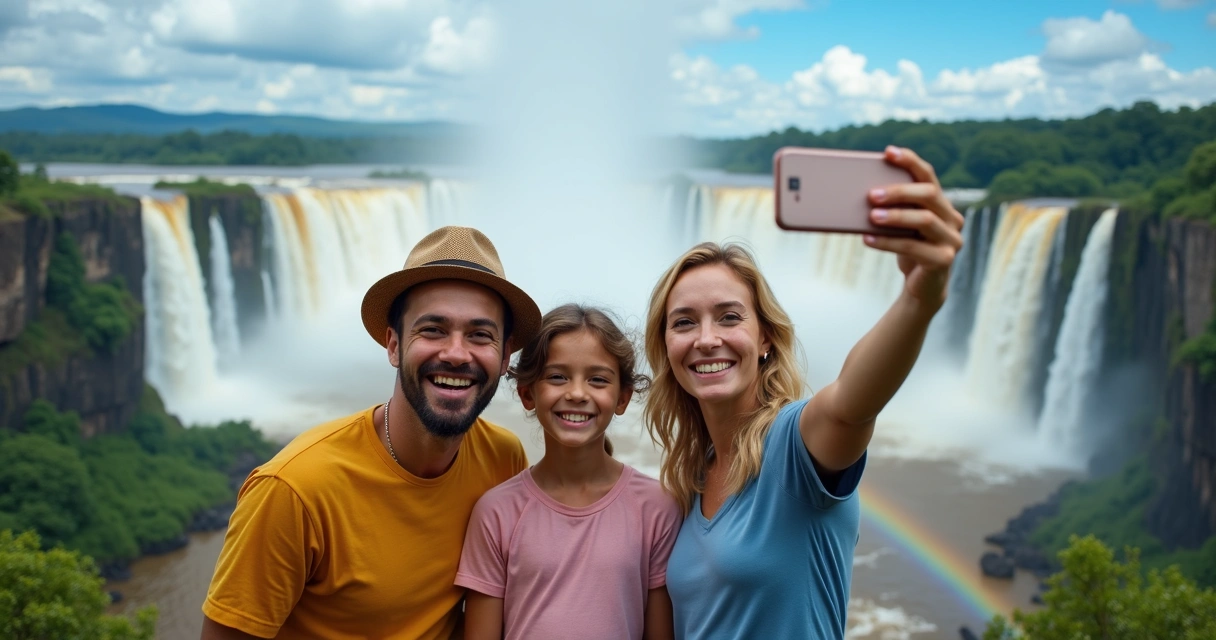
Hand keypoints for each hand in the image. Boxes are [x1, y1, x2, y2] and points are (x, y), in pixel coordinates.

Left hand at [864, 145, 963, 308]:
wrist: (923, 286)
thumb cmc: (909, 249)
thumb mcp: (901, 227)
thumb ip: (893, 208)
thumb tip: (859, 193)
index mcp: (941, 204)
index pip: (928, 175)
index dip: (910, 161)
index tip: (888, 152)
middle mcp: (952, 218)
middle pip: (929, 195)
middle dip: (900, 191)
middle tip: (872, 194)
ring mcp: (952, 239)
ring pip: (925, 220)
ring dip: (895, 216)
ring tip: (870, 215)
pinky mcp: (944, 260)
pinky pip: (914, 247)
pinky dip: (888, 242)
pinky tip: (868, 239)